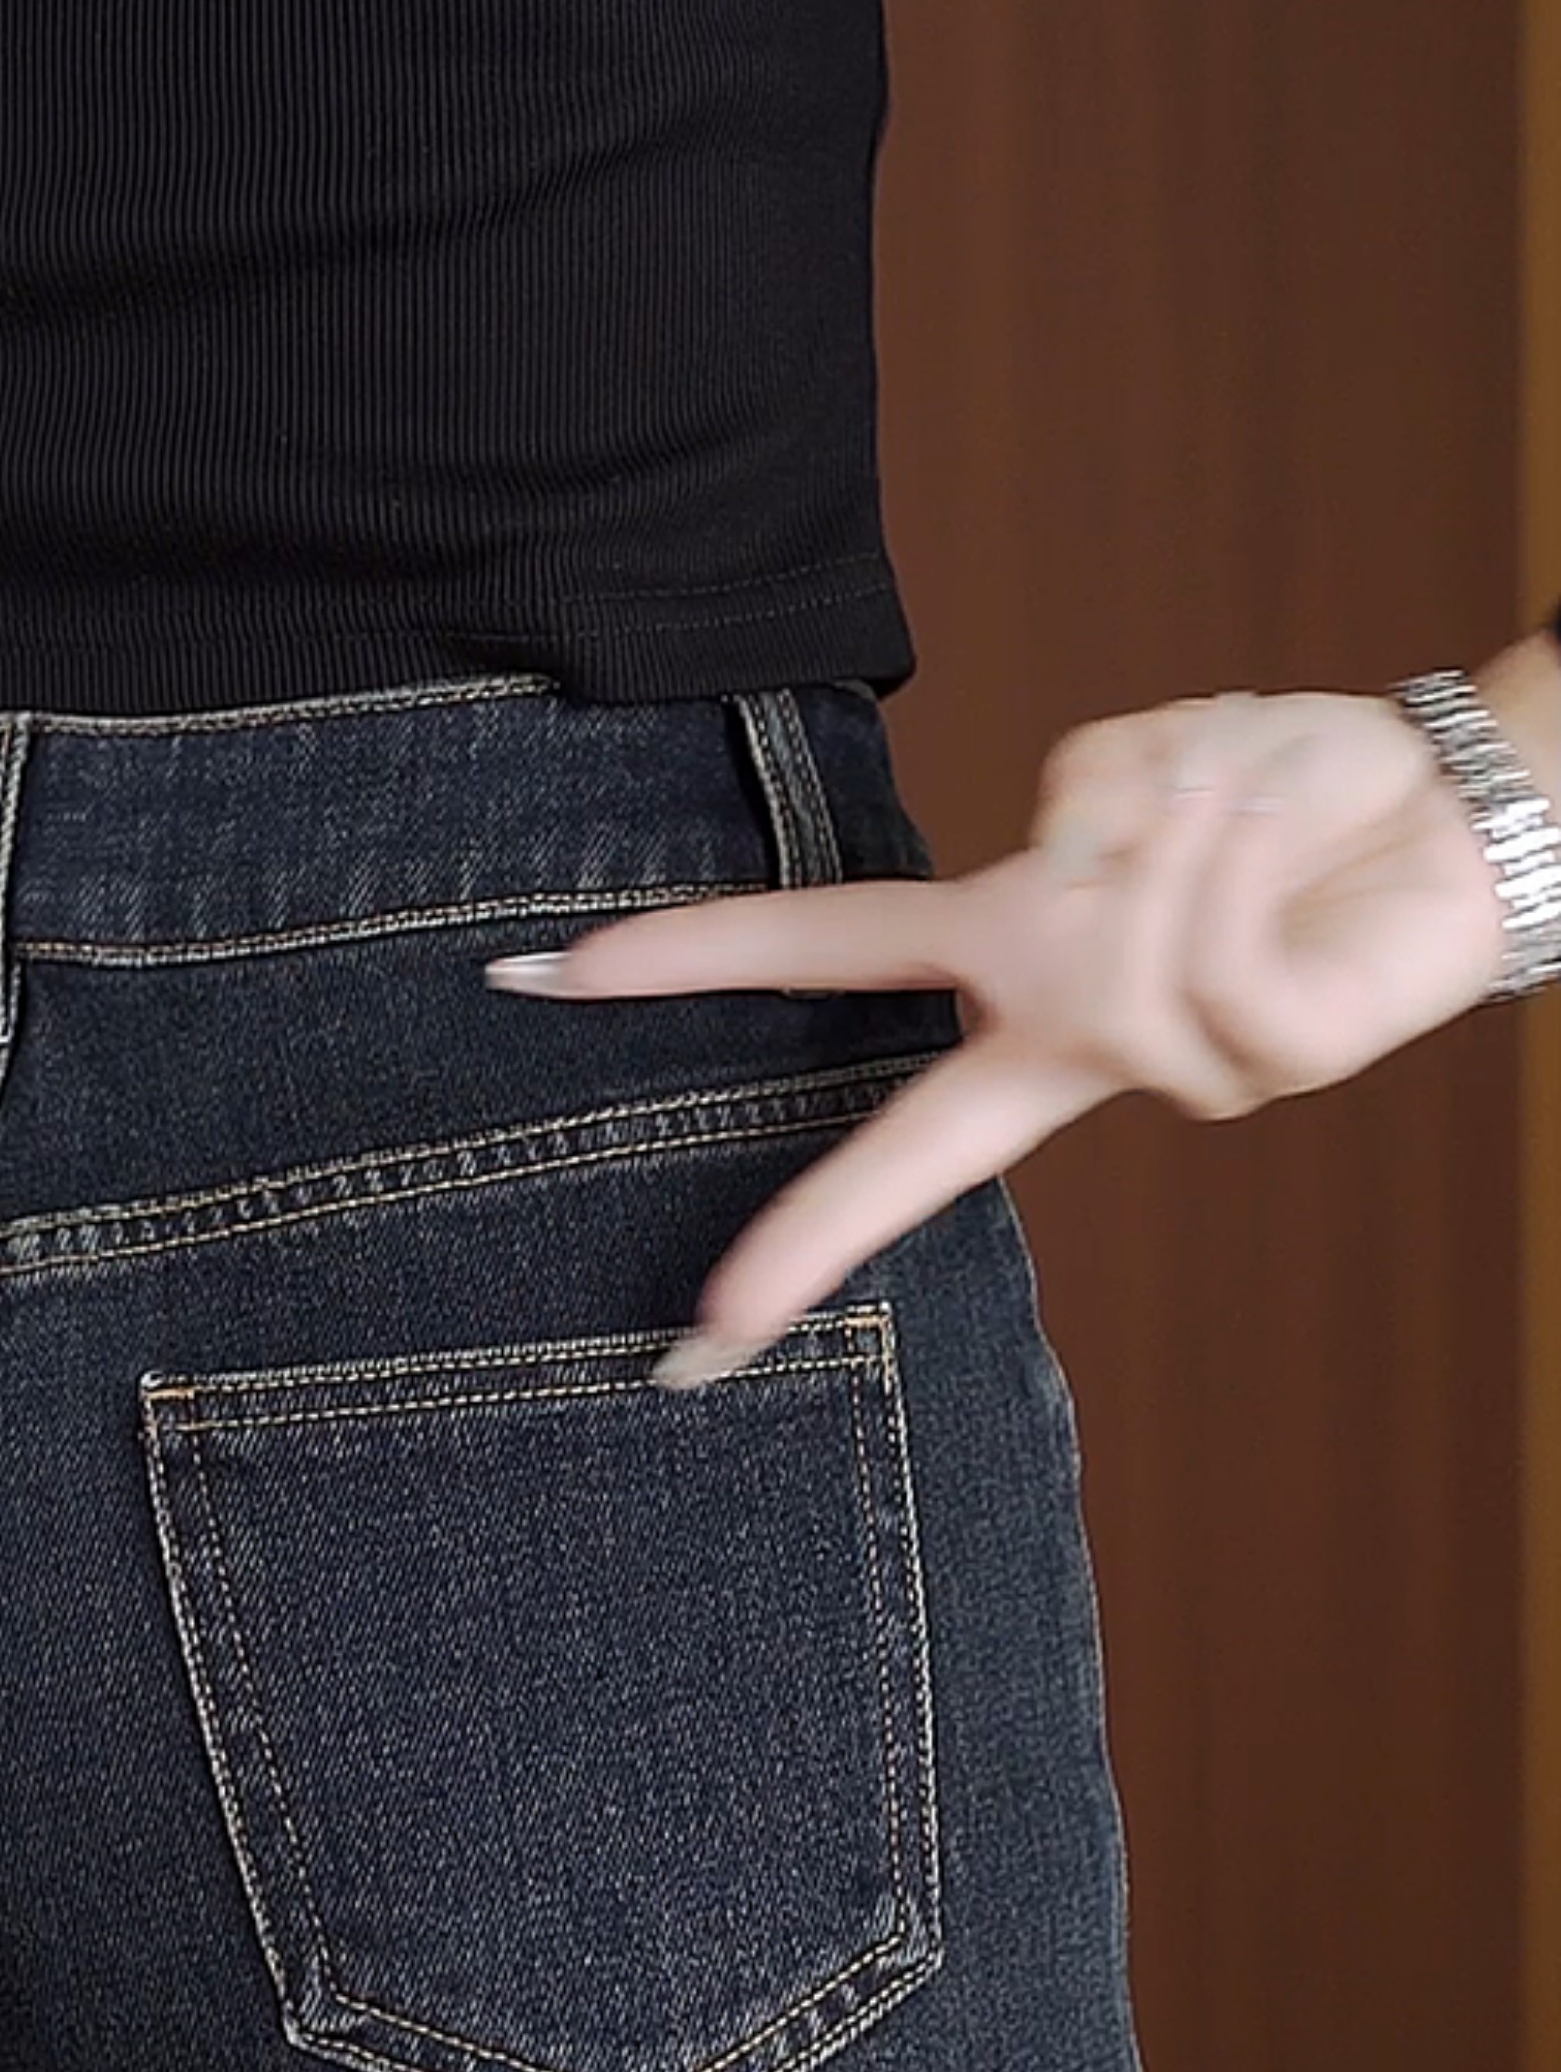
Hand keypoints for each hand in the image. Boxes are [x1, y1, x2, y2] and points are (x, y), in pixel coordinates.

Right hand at [484, 687, 1507, 1378]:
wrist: (1453, 802)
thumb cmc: (1280, 790)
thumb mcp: (1137, 757)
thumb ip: (1074, 804)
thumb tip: (1074, 873)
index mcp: (1022, 973)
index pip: (845, 993)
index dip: (715, 1004)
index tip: (617, 1126)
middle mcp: (1078, 1038)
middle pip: (916, 1133)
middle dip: (812, 1220)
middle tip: (708, 1314)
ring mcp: (1176, 1066)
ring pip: (1108, 959)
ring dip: (1167, 828)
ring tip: (1229, 788)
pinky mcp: (1274, 1062)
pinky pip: (1208, 951)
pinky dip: (1231, 846)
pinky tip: (1263, 811)